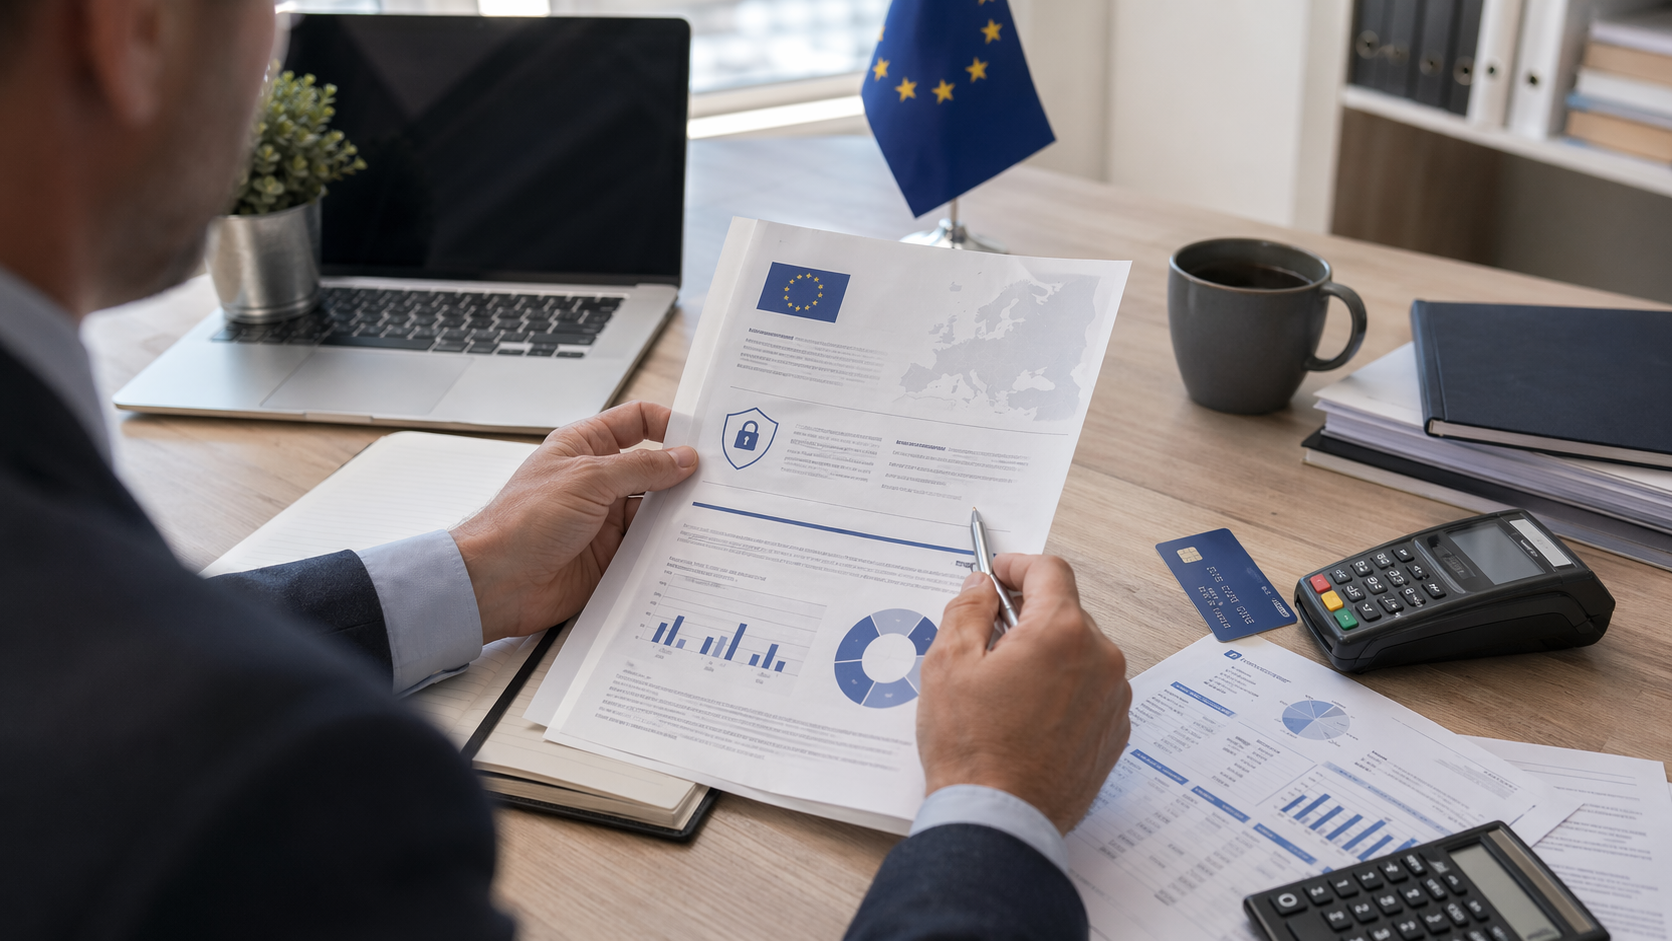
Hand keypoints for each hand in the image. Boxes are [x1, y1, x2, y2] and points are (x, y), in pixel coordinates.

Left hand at [449, 401, 697, 643]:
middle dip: (683, 472)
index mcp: (585, 447)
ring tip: (714, 512)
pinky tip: (692, 544)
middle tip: (721, 478)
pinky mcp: (612, 554)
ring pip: (657, 508)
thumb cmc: (524, 522)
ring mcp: (606, 518)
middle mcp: (598, 480)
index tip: (701, 437)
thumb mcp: (588, 480)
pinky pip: (650, 545)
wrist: (498, 583)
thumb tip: (684, 458)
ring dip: (679, 511)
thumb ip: (641, 467)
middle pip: (654, 467)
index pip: (636, 422)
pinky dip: (670, 544)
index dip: (668, 424)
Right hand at [916, 555, 1131, 833]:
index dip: (1018, 565)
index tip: (997, 574)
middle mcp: (1100, 658)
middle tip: (987, 637)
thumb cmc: (972, 748)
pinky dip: (1063, 689)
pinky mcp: (1115, 732)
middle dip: (1028, 615)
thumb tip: (982, 586)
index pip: (1049, 571)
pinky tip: (1027, 715)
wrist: (1000, 819)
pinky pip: (1090, 690)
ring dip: (1047, 654)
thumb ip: (967, 610)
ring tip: (1005, 687)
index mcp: (1061, 632)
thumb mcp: (948, 664)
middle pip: (1066, 612)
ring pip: (1079, 652)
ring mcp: (1113, 698)